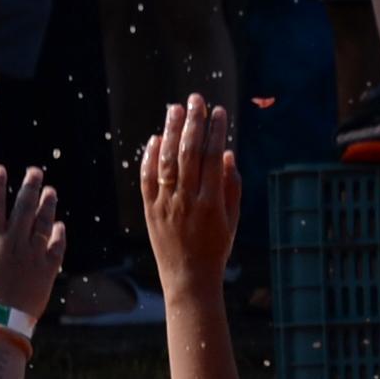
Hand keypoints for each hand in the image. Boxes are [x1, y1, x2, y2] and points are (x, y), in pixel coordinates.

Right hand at [0, 165, 66, 335]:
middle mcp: (13, 243)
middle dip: (29, 187)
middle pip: (23, 208)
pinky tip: (60, 225)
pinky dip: (59, 235)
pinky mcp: (47, 270)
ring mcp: (32, 255)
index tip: (0, 169)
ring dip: (48, 205)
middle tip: (35, 171)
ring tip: (50, 192)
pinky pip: (56, 248)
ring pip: (43, 224)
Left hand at [137, 95, 242, 297]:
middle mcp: (187, 200)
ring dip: (170, 132)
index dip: (216, 131)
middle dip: (193, 122)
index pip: (213, 157)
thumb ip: (232, 186)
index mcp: (211, 202)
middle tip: (196, 100)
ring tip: (174, 109)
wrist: (189, 278)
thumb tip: (227, 153)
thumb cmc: (215, 248)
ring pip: (166, 161)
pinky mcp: (150, 210)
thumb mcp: (232, 219)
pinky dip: (150, 157)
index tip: (218, 111)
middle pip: (189, 153)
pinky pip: (147, 178)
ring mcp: (166, 204)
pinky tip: (155, 138)